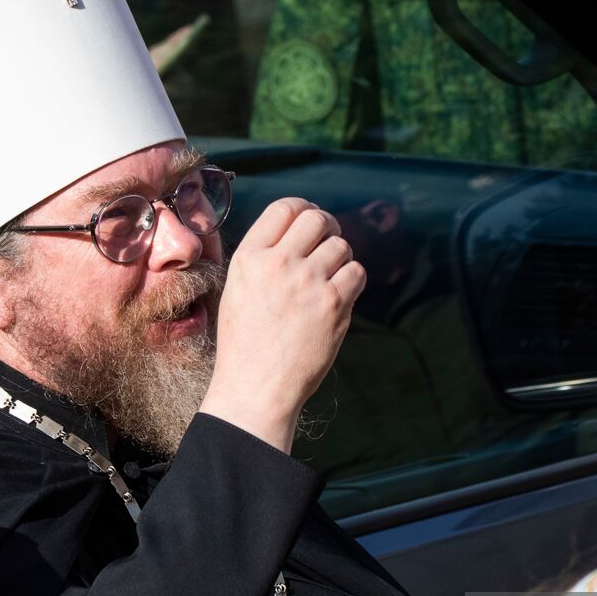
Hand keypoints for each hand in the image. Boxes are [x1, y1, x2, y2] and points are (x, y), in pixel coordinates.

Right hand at [201, 197, 365, 450]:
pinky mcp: (332, 304)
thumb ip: (264, 259)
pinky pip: (357, 273)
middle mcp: (277, 263)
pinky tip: (340, 297)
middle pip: (317, 219)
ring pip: (341, 246)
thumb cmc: (246, 344)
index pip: (284, 208)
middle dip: (328, 227)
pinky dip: (353, 281)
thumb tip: (299, 234)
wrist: (256, 388)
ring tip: (330, 281)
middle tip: (329, 245)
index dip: (305, 209)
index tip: (312, 221)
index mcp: (249, 258)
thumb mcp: (239, 290)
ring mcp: (307, 282)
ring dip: (341, 259)